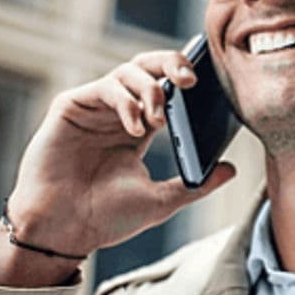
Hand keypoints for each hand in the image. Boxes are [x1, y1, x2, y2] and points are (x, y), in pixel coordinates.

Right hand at [0, 50, 236, 286]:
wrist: (63, 230)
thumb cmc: (105, 217)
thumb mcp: (160, 201)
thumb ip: (195, 184)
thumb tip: (231, 170)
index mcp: (139, 128)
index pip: (168, 89)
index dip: (187, 79)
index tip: (211, 85)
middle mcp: (117, 112)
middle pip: (149, 68)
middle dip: (173, 63)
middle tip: (192, 80)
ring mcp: (94, 108)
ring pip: (128, 71)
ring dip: (151, 89)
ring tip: (159, 119)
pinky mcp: (70, 107)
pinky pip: (104, 88)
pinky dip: (125, 101)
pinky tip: (135, 126)